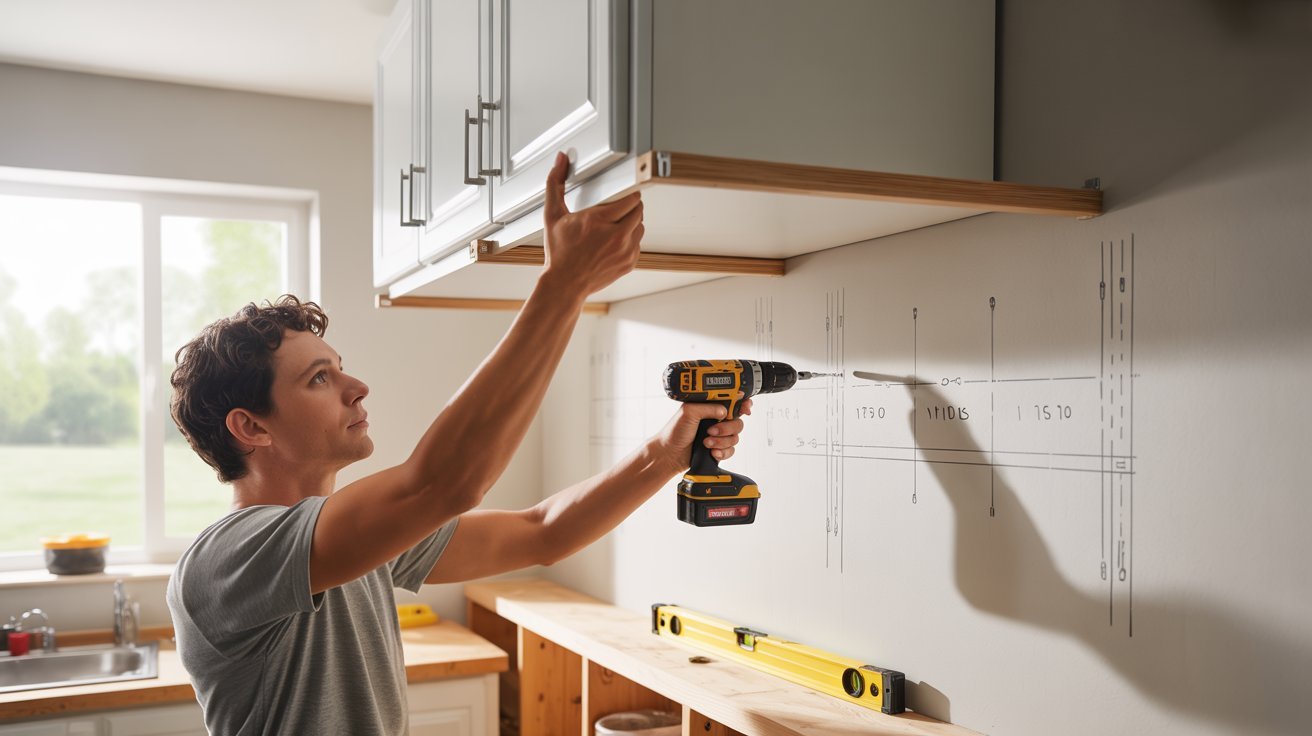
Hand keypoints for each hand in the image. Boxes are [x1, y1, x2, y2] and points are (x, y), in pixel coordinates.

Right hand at [541, 152, 643, 296]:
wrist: (565, 284)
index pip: (631, 199)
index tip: (626, 194)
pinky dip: (631, 240)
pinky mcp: (629, 262)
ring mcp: (624, 251)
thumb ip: (555, 184)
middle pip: (639, 211)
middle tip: (622, 207)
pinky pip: (638, 244)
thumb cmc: (559, 253)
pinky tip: (616, 240)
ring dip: (633, 222)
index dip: (630, 194)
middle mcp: (615, 235)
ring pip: (641, 227)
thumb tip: (561, 160)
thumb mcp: (553, 216)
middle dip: (632, 207)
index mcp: (598, 220)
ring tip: (618, 224)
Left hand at [653, 398, 752, 475]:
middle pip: (737, 420)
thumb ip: (708, 407)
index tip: (745, 408)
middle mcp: (716, 419)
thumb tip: (724, 410)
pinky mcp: (718, 448)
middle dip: (727, 427)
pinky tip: (712, 452)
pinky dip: (723, 452)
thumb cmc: (674, 431)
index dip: (743, 403)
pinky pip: (731, 450)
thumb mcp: (689, 412)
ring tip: (706, 442)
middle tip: (711, 430)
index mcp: (710, 406)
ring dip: (721, 441)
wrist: (669, 454)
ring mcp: (718, 434)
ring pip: (735, 437)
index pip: (732, 401)